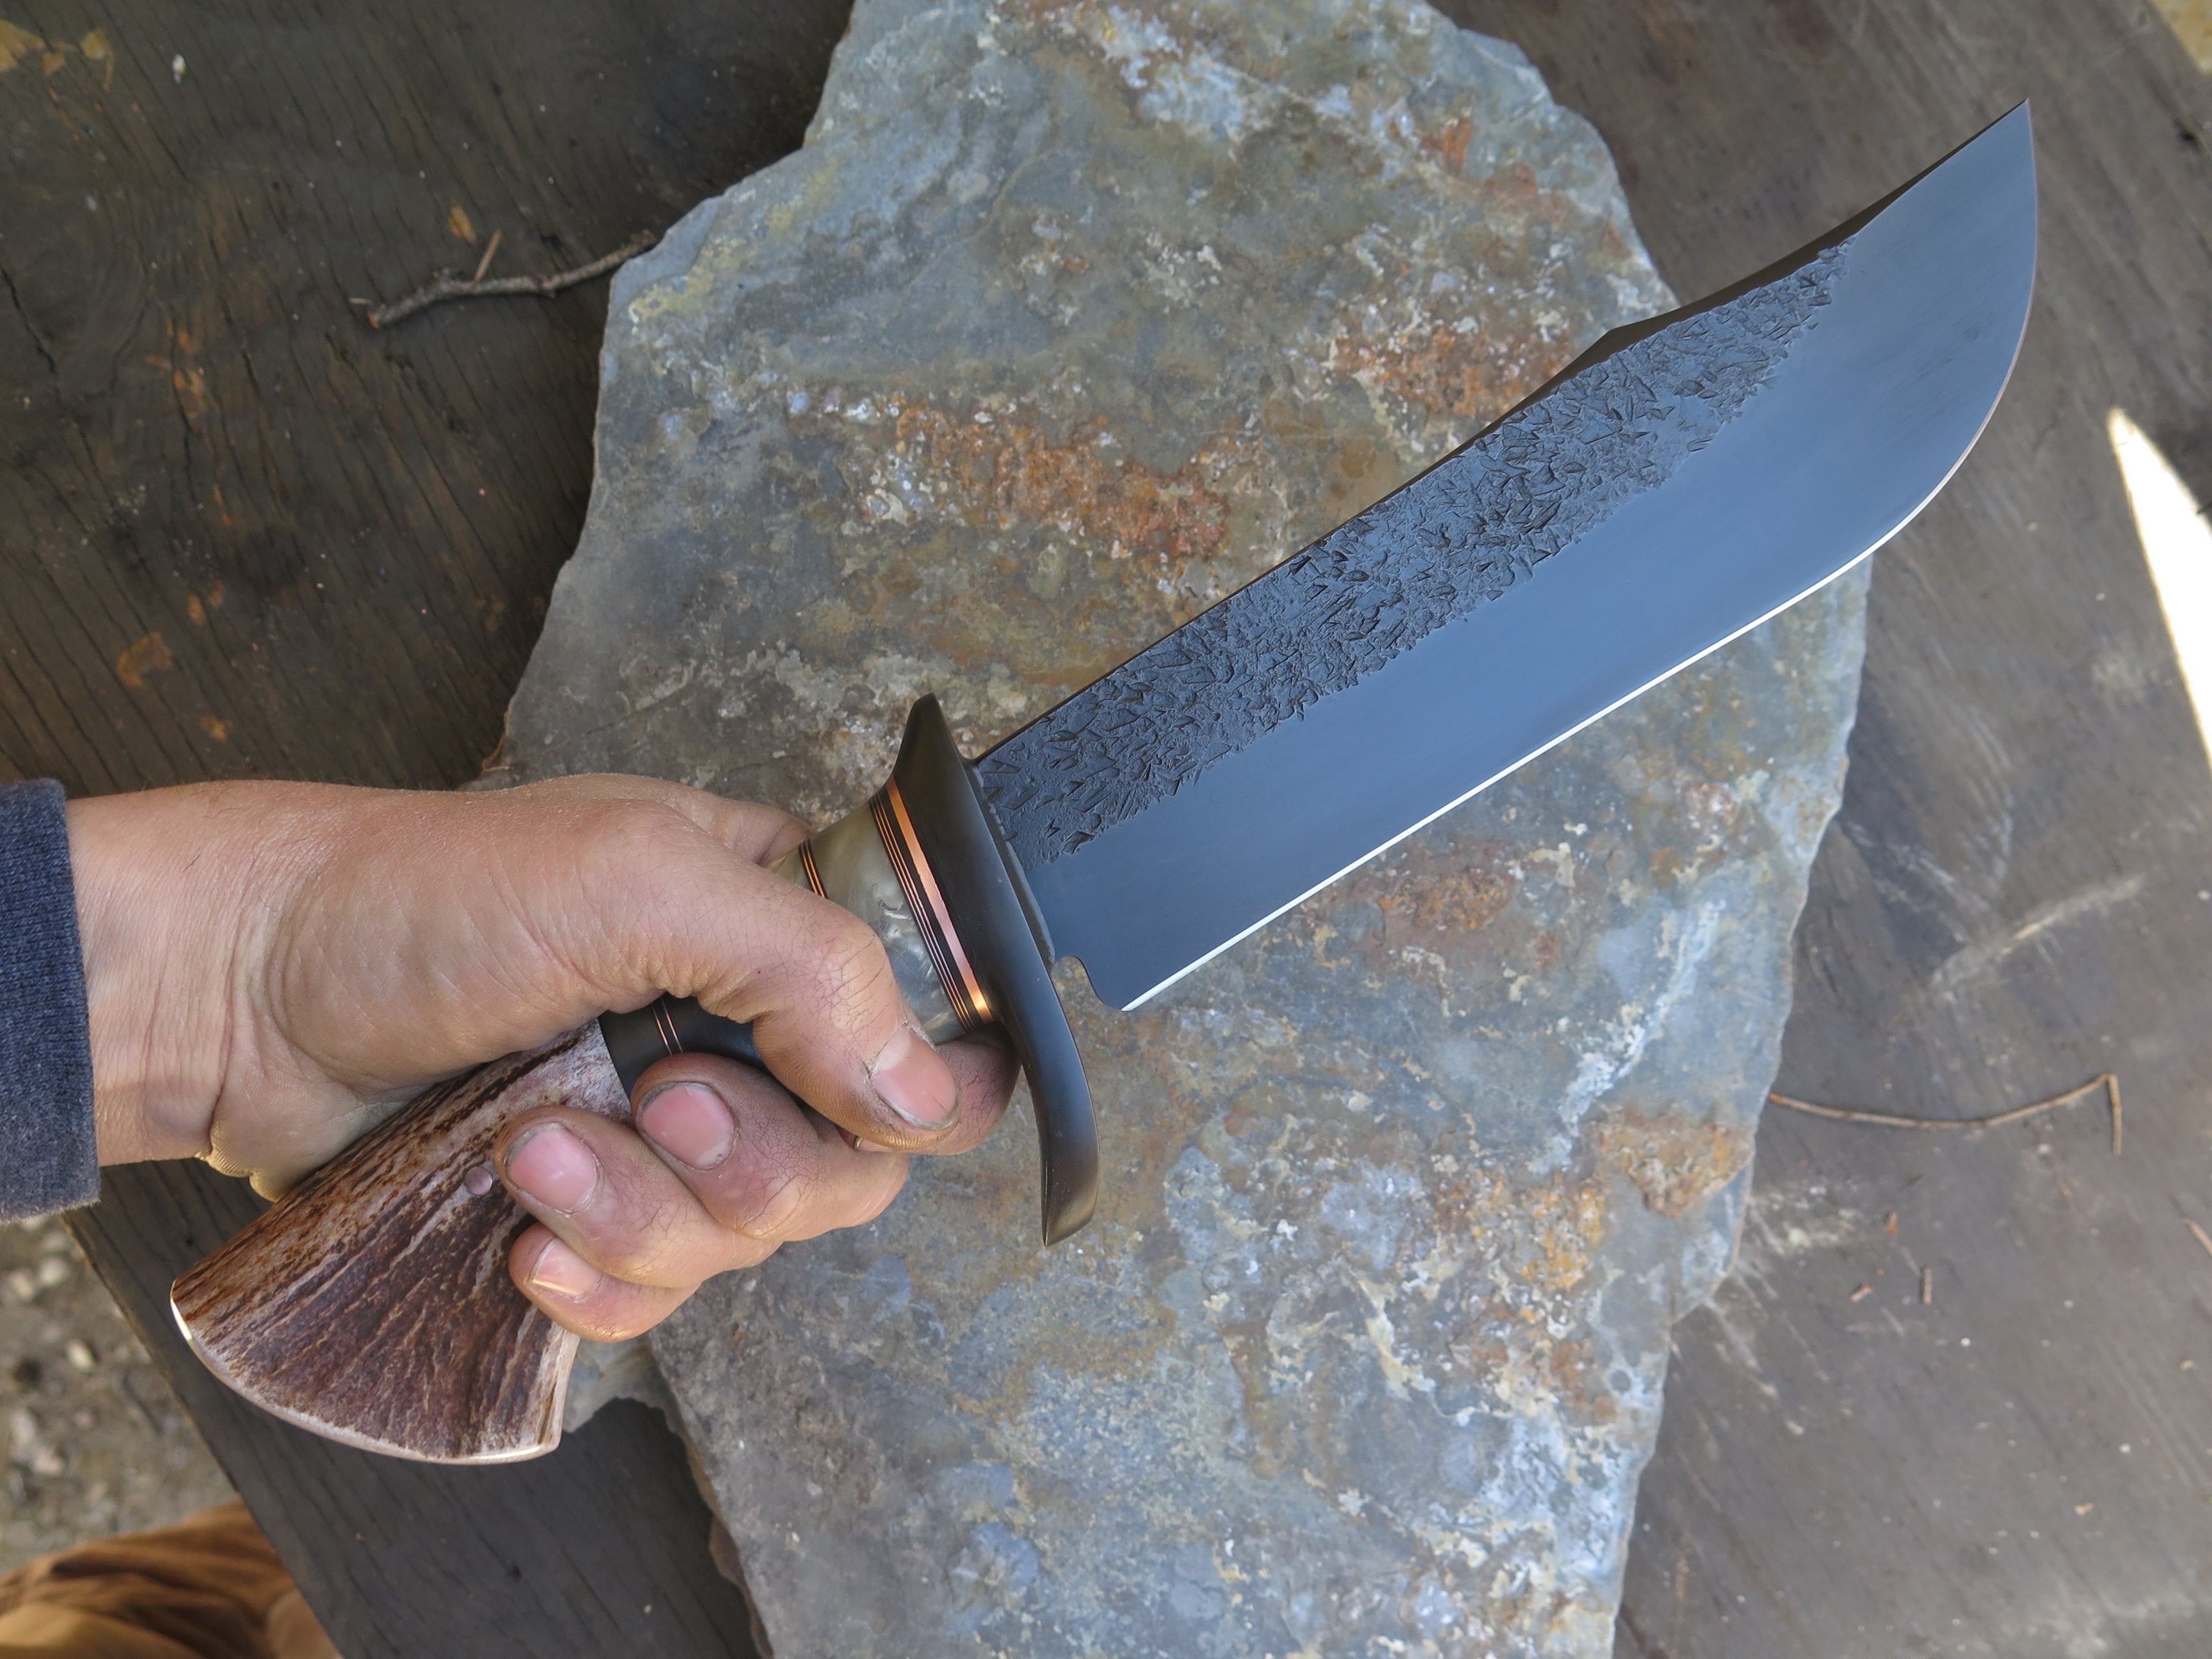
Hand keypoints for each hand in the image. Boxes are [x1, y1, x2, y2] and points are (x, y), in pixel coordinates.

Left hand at [67, 776, 1016, 1338]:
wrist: (240, 994)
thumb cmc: (423, 899)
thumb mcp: (636, 881)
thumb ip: (807, 967)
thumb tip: (922, 1095)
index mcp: (776, 919)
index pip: (931, 1025)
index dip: (914, 1084)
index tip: (831, 1091)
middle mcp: (739, 1031)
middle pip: (851, 1161)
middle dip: (746, 1158)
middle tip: (650, 1099)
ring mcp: (664, 1131)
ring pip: (747, 1240)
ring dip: (639, 1211)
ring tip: (529, 1148)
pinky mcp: (589, 1215)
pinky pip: (657, 1299)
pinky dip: (593, 1282)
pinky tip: (519, 1241)